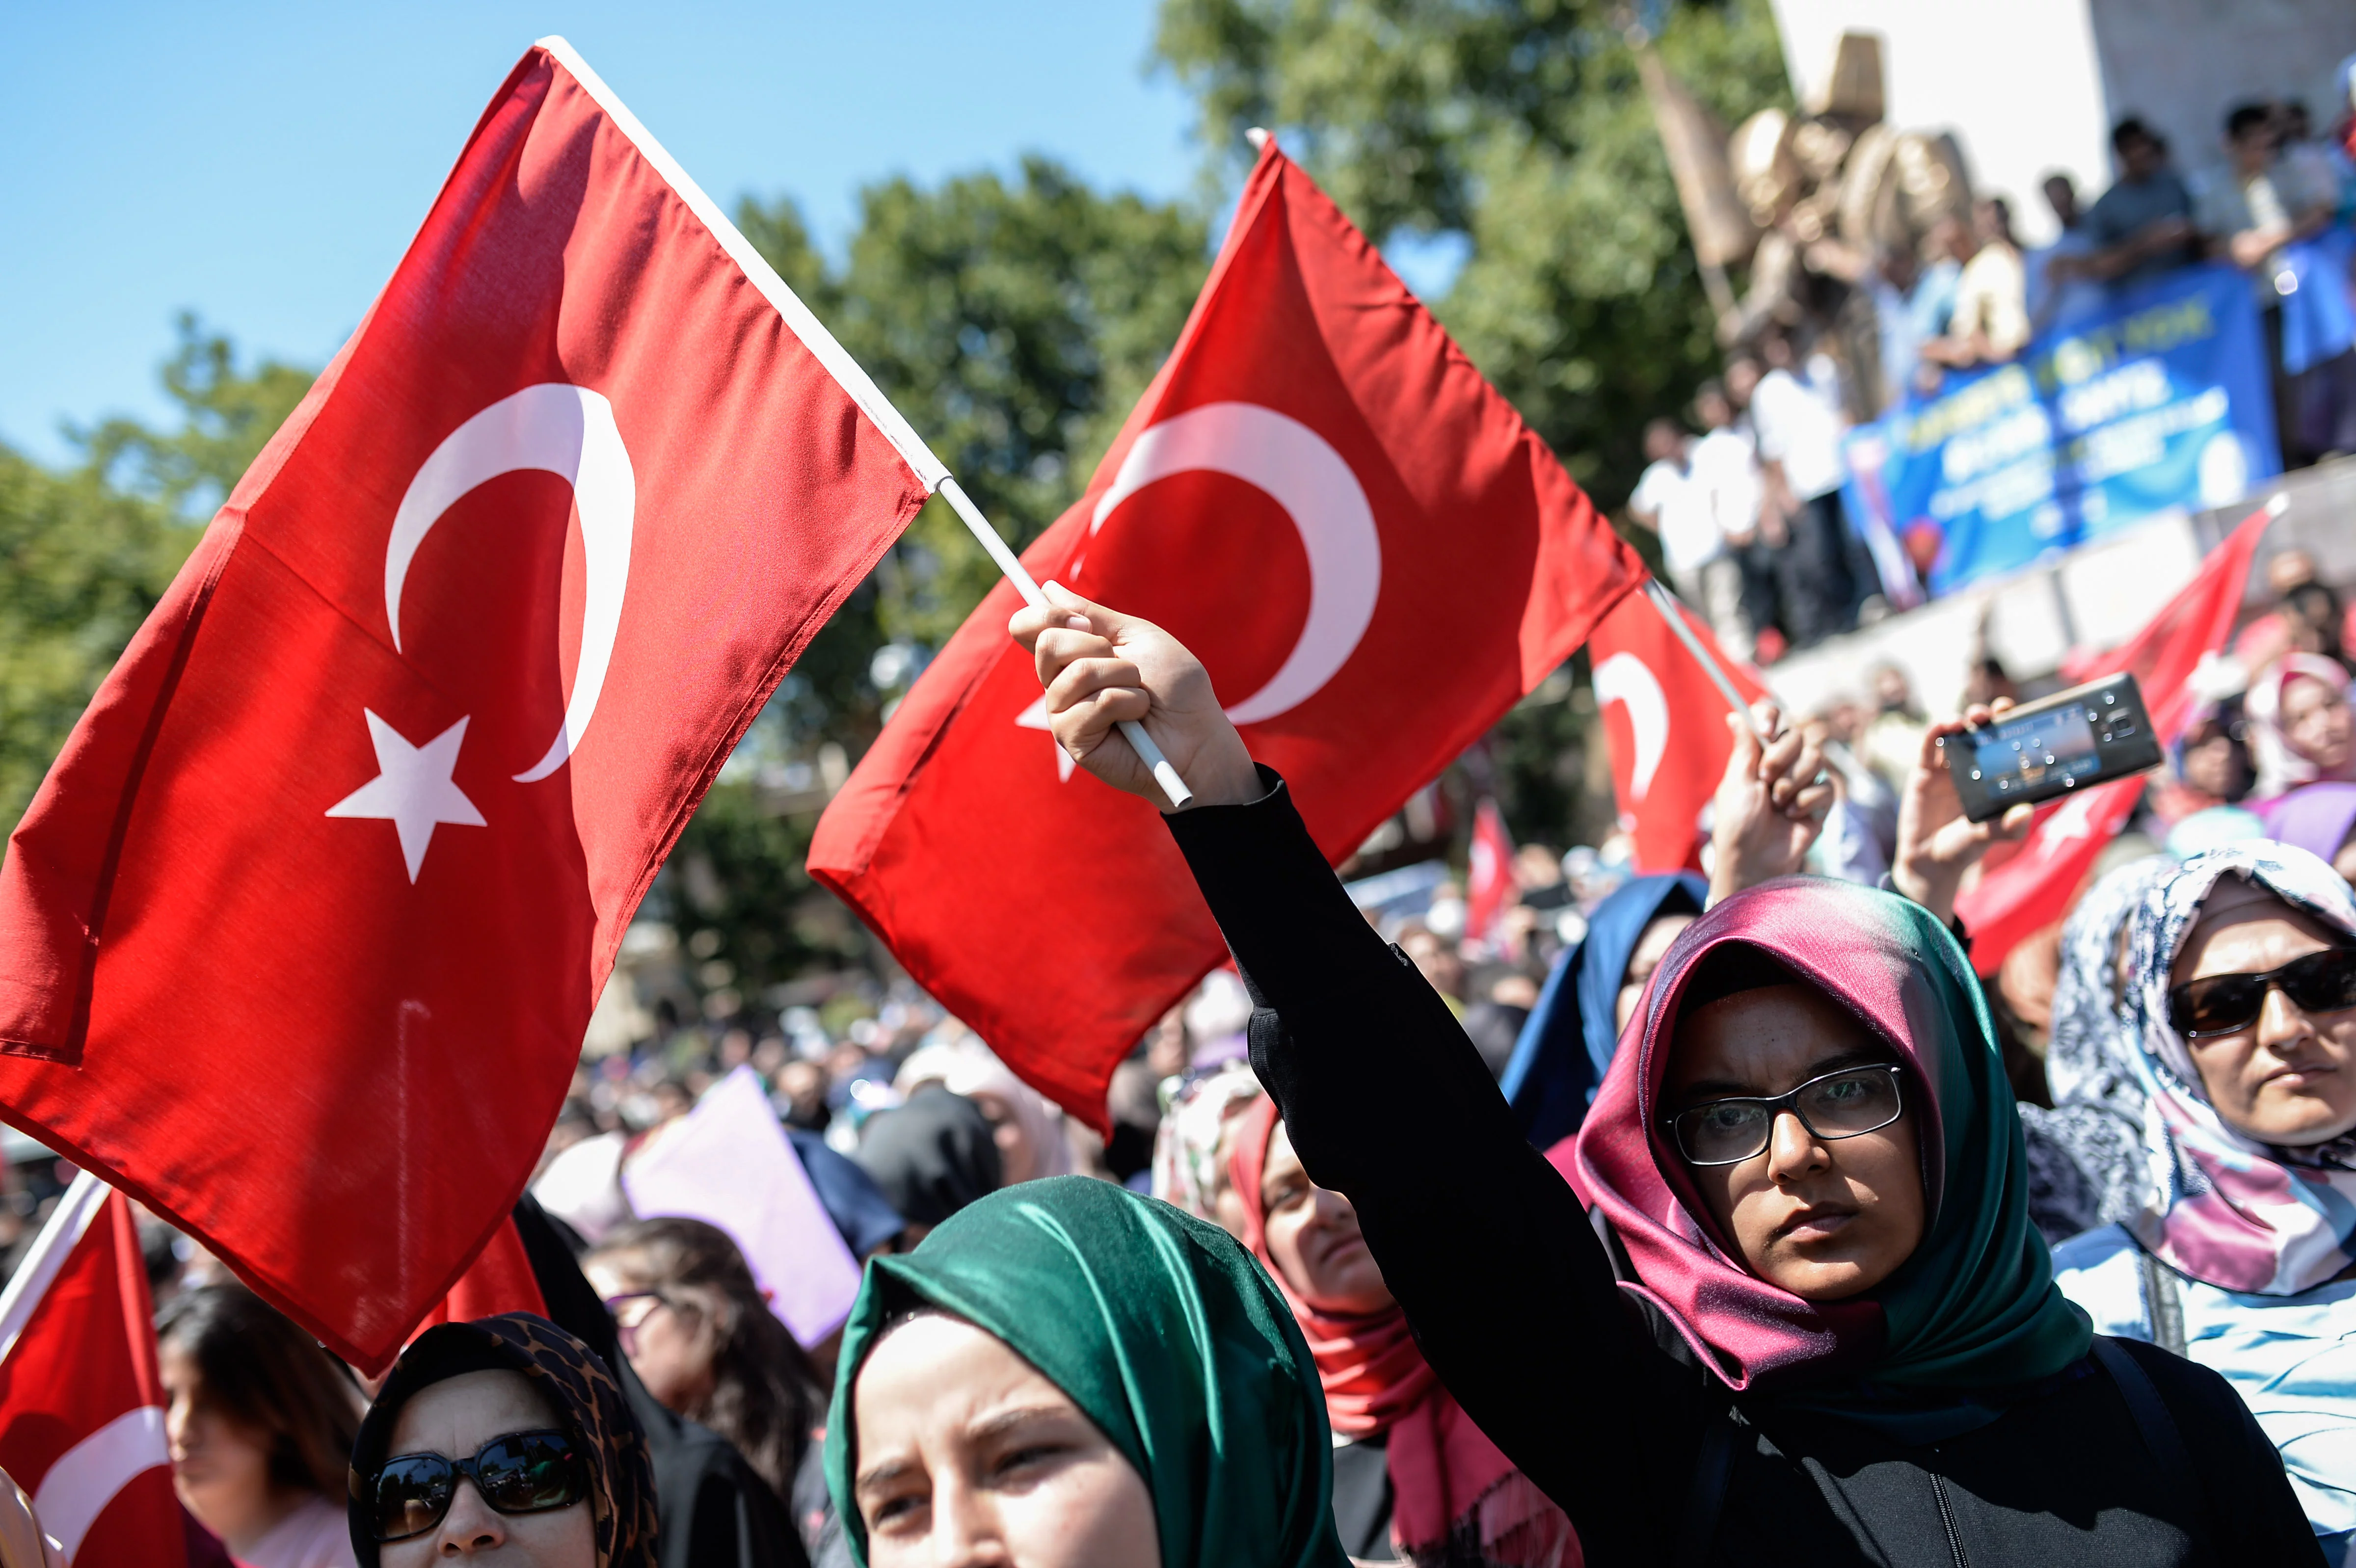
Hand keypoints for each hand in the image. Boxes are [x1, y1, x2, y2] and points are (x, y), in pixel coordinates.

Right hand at [1007, 582, 1259, 811]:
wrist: (1198, 736)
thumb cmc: (1175, 689)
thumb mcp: (1138, 638)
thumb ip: (1094, 615)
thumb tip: (1048, 588)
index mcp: (1072, 656)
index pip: (1027, 628)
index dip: (1044, 615)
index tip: (1082, 621)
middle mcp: (1059, 683)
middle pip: (1048, 644)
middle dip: (1099, 647)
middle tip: (1128, 667)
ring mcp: (1063, 713)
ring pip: (1076, 673)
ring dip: (1123, 677)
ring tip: (1140, 697)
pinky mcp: (1073, 740)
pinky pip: (1092, 704)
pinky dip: (1126, 703)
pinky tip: (1136, 719)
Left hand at [1707, 702, 1833, 904]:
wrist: (1753, 859)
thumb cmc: (1737, 823)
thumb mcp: (1736, 782)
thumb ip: (1744, 747)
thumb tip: (1733, 714)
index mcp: (1758, 755)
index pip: (1771, 719)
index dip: (1770, 717)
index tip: (1766, 730)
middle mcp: (1782, 764)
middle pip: (1797, 735)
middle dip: (1780, 756)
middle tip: (1765, 779)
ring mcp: (1802, 782)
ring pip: (1815, 757)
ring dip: (1792, 782)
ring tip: (1777, 804)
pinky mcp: (1819, 802)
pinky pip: (1826, 786)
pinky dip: (1806, 802)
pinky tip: (1792, 817)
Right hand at [1890, 701, 2033, 926]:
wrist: (1929, 862)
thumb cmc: (1965, 848)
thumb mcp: (1988, 836)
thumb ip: (2007, 827)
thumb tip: (2026, 811)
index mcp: (1994, 778)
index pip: (2007, 745)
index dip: (2014, 727)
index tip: (2022, 715)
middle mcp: (1974, 767)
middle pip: (1982, 731)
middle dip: (1989, 716)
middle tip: (1995, 712)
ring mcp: (1949, 767)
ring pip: (1956, 733)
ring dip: (1961, 720)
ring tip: (1965, 721)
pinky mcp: (1925, 771)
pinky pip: (1929, 747)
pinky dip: (1934, 733)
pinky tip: (1940, 727)